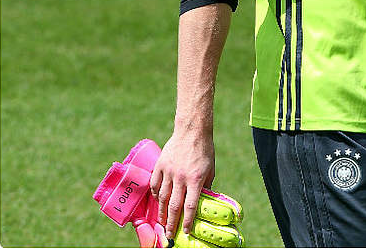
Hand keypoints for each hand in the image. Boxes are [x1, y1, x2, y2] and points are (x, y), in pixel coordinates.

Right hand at [97, 139, 242, 246]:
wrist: (192, 131)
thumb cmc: (204, 151)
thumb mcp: (210, 169)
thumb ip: (206, 186)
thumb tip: (203, 201)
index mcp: (196, 179)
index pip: (190, 206)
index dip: (187, 221)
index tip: (185, 231)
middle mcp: (181, 177)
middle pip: (174, 205)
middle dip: (171, 222)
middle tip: (169, 234)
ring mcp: (169, 172)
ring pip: (163, 197)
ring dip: (162, 212)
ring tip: (162, 222)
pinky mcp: (160, 166)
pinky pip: (155, 185)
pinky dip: (156, 195)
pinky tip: (158, 202)